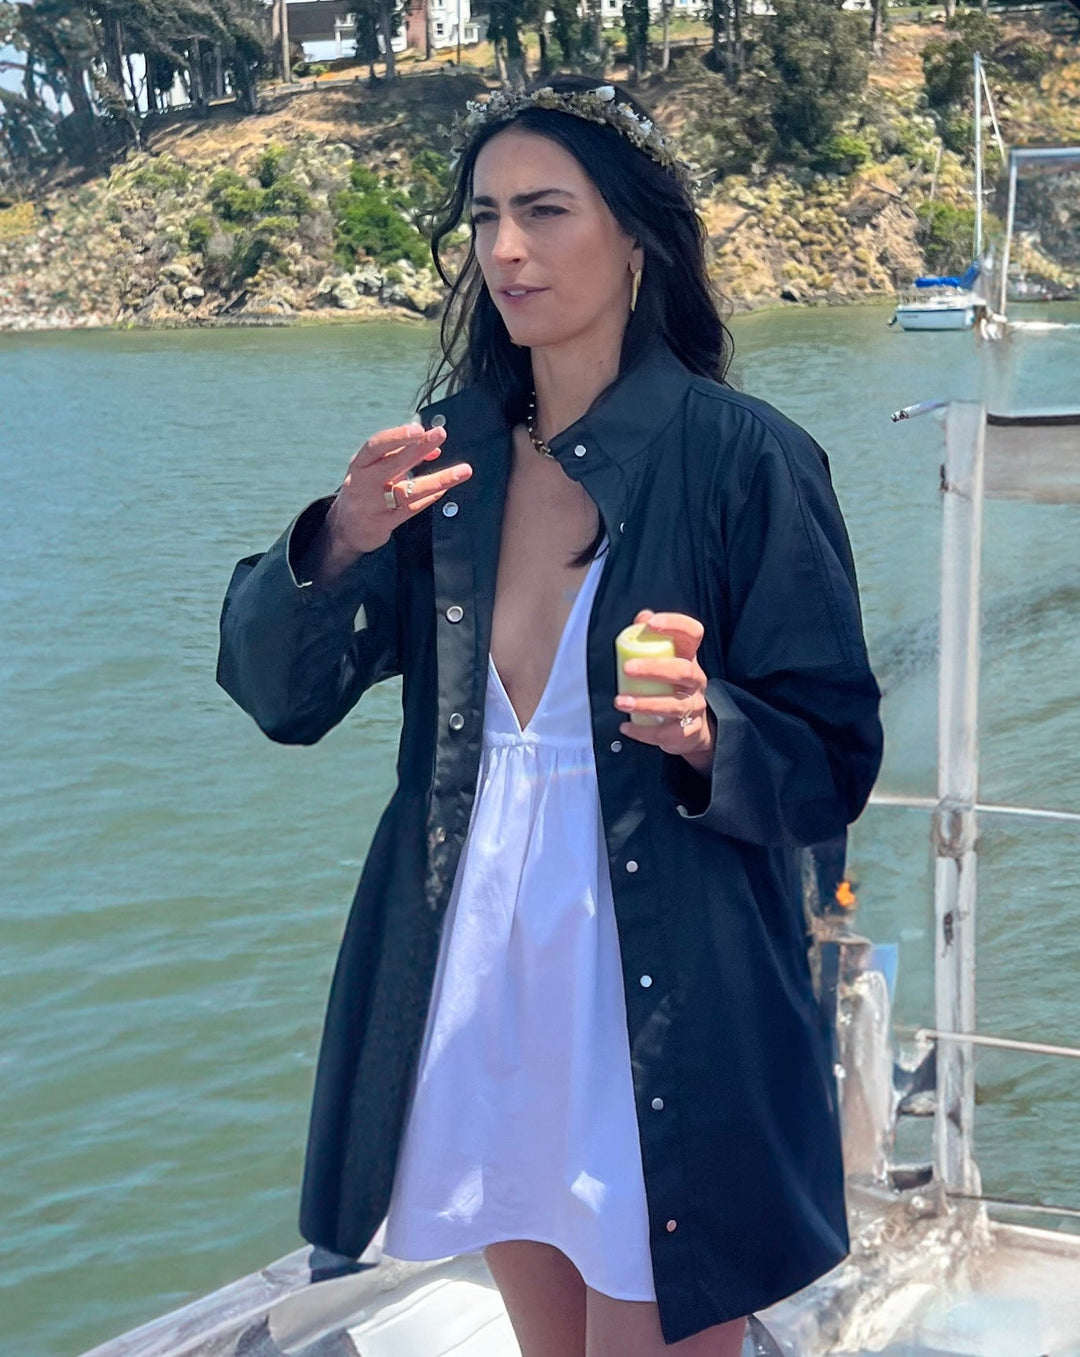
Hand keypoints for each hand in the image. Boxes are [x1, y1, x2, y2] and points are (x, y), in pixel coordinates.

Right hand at [318, 423, 472, 578]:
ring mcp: (373, 505)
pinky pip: (411, 509)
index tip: (419, 428)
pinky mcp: (384, 524)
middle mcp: (363, 483)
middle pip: (393, 464)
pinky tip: (445, 489)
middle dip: (418, 448)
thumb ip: (401, 455)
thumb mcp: (375, 468)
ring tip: (463, 470)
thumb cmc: (365, 489)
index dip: (397, 436)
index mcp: (359, 464)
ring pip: (408, 490)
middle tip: (440, 434)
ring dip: (438, 479)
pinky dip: (430, 498)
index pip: (376, 446)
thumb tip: (435, 446)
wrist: (346, 528)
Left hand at [613, 610, 713, 773]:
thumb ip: (652, 639)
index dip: (675, 625)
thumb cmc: (672, 688)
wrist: (693, 728)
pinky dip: (643, 732)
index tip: (652, 624)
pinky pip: (667, 734)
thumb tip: (642, 616)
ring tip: (620, 702)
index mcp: (689, 658)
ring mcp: (695, 706)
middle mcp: (696, 680)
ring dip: (645, 704)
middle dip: (654, 668)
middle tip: (627, 669)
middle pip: (683, 671)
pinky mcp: (689, 731)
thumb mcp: (665, 662)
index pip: (693, 633)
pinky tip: (626, 728)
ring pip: (674, 705)